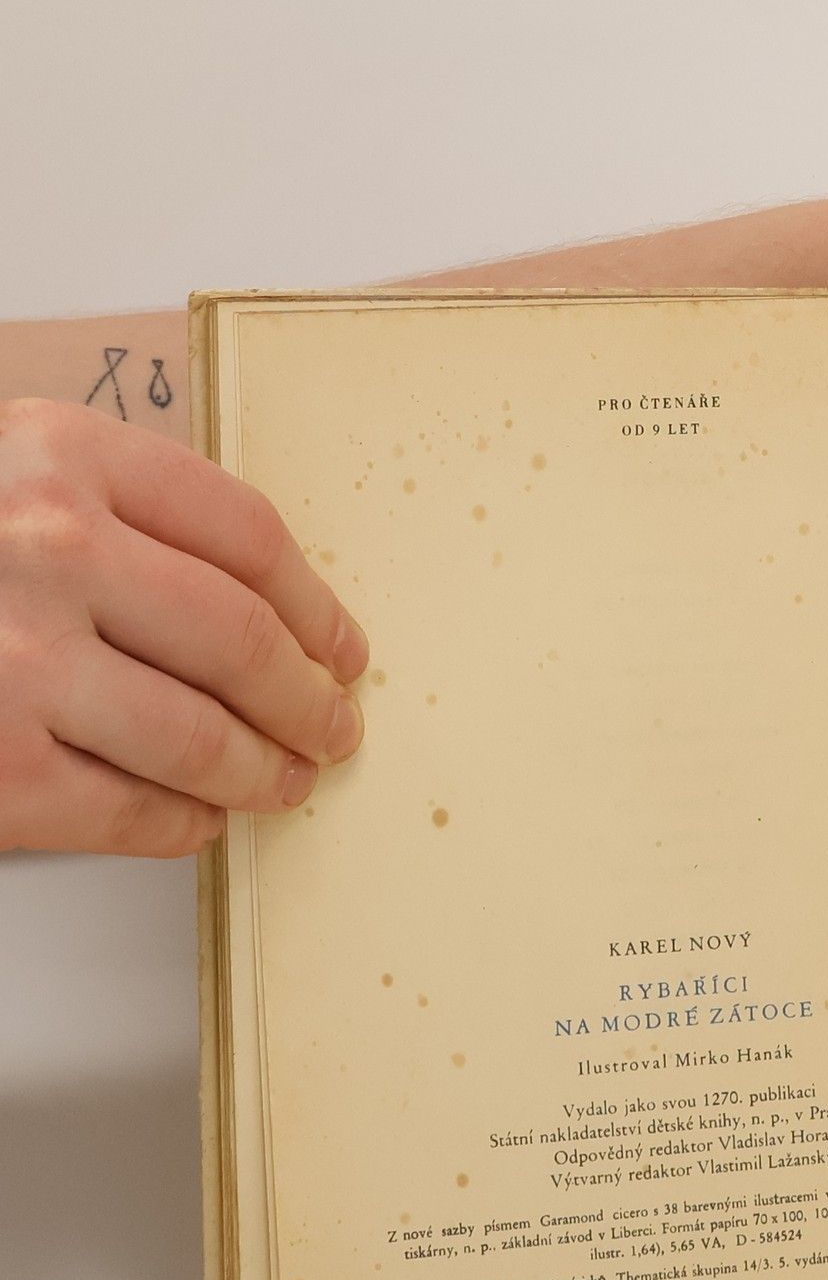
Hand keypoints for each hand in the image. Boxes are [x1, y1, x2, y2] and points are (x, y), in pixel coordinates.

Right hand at [0, 399, 367, 858]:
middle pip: (245, 643)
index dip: (316, 606)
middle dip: (309, 701)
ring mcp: (17, 664)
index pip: (247, 537)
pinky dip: (182, 824)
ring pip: (204, 739)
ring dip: (265, 772)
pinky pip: (132, 812)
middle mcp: (46, 550)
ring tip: (286, 781)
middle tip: (335, 727)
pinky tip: (197, 818)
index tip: (342, 646)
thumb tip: (264, 612)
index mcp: (57, 456)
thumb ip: (112, 514)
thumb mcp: (5, 477)